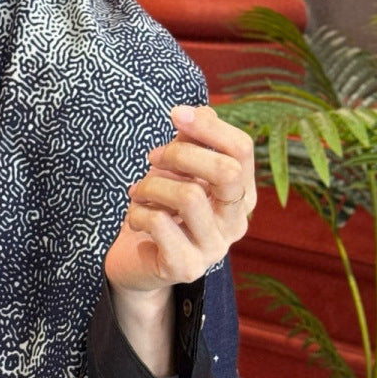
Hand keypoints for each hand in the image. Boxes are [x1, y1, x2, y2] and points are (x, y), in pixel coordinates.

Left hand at [103, 104, 256, 294]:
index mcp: (241, 194)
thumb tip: (202, 110)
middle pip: (226, 171)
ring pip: (189, 196)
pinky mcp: (187, 267)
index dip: (209, 126)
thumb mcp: (177, 170)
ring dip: (153, 185)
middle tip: (153, 158)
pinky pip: (160, 224)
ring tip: (138, 192)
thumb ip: (193, 142)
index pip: (241, 150)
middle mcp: (236, 223)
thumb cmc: (161, 209)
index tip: (175, 114)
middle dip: (181, 155)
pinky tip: (135, 218)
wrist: (137, 264)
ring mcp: (214, 248)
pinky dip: (138, 212)